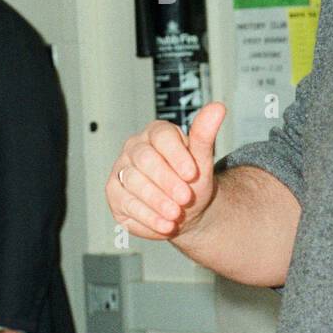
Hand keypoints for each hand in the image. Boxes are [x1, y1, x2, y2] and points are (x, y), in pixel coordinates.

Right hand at [106, 102, 225, 240]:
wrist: (185, 208)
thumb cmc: (191, 179)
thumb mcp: (202, 159)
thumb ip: (205, 134)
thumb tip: (218, 107)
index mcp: (156, 132)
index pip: (162, 136)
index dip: (177, 155)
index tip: (192, 173)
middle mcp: (135, 148)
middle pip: (145, 160)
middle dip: (167, 181)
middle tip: (186, 198)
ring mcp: (121, 169)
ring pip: (133, 182)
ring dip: (157, 201)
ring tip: (176, 215)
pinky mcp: (114, 193)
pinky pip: (126, 203)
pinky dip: (147, 217)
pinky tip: (165, 224)